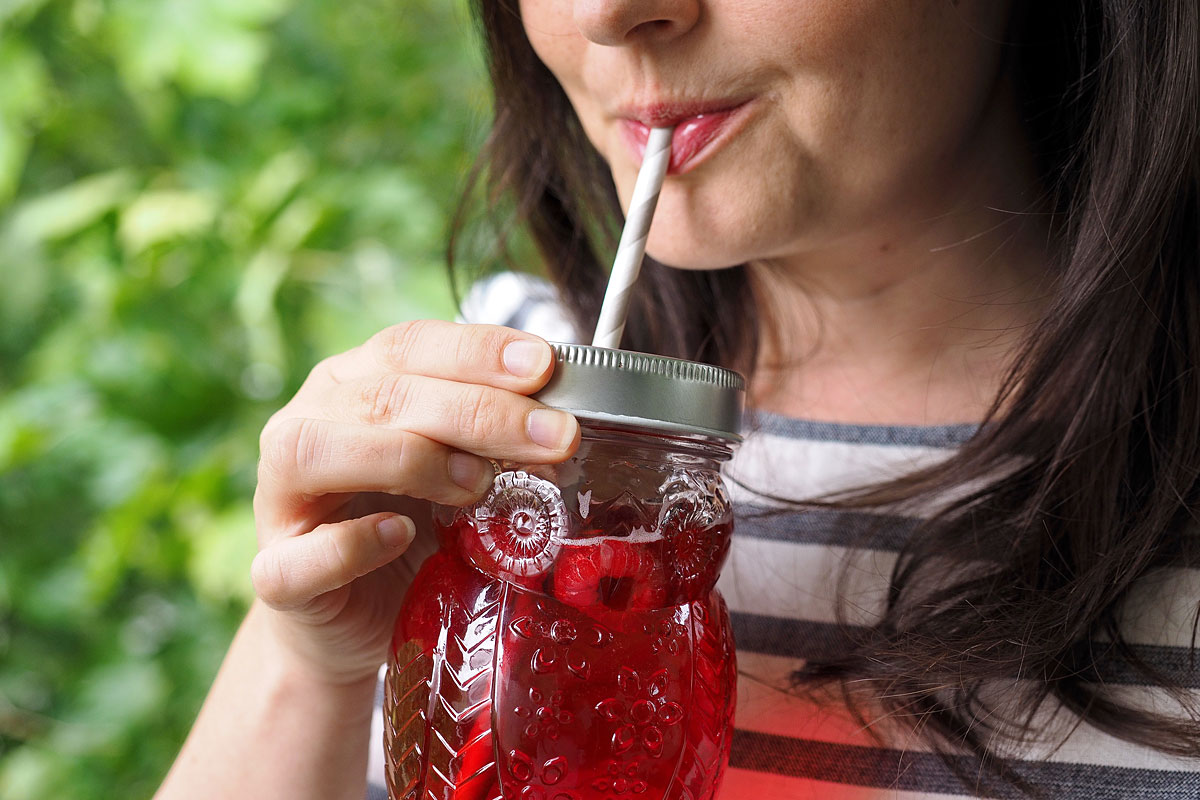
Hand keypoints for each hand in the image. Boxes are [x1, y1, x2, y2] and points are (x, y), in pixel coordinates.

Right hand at [249, 320, 580, 684]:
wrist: (357, 621)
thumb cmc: (413, 529)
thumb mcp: (458, 472)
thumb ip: (492, 443)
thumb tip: (560, 430)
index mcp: (352, 385)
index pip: (408, 345)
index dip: (477, 351)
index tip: (545, 365)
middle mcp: (307, 425)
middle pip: (382, 396)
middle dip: (478, 411)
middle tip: (554, 436)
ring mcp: (280, 500)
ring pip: (317, 452)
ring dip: (409, 459)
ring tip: (480, 485)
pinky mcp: (276, 574)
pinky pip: (298, 556)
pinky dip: (351, 544)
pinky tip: (401, 535)